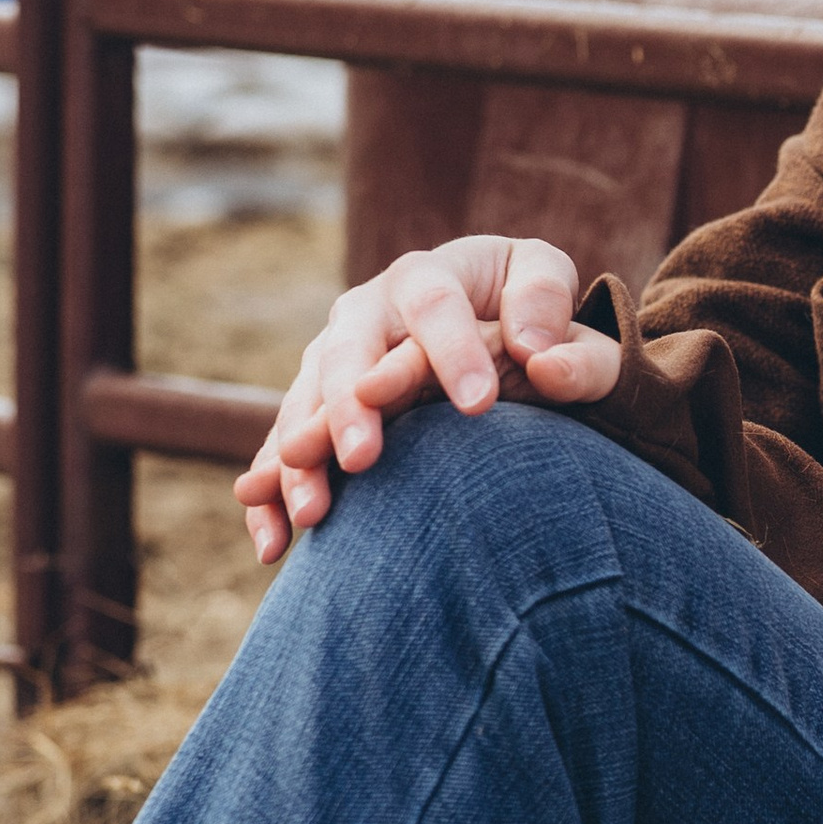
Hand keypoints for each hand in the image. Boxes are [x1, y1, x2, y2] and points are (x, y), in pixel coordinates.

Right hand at [234, 235, 621, 562]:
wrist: (487, 317)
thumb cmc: (525, 304)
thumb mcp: (546, 281)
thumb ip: (549, 306)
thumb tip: (540, 355)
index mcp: (426, 278)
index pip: (435, 306)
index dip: (453, 351)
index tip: (479, 404)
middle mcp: (366, 314)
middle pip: (348, 353)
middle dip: (349, 407)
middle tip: (362, 459)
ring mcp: (333, 362)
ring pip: (306, 406)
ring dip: (302, 459)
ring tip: (313, 513)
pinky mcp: (317, 409)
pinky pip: (285, 452)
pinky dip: (273, 498)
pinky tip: (277, 545)